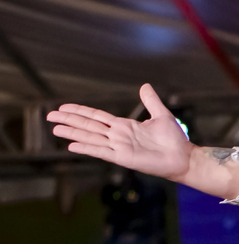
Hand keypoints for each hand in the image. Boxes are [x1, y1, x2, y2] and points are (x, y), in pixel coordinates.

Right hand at [47, 84, 194, 180]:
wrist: (184, 157)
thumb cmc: (175, 140)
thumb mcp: (161, 115)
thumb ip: (151, 101)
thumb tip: (144, 86)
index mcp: (125, 126)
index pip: (97, 116)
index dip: (80, 111)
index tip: (64, 107)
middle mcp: (118, 136)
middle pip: (88, 125)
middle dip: (69, 120)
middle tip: (49, 116)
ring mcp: (119, 147)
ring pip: (90, 137)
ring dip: (72, 132)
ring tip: (54, 128)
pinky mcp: (123, 158)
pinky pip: (101, 151)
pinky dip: (86, 148)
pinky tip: (72, 145)